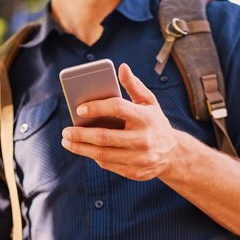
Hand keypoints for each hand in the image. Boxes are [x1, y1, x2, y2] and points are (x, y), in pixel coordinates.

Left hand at [61, 63, 178, 180]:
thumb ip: (134, 86)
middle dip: (80, 134)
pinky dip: (94, 156)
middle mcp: (144, 139)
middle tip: (65, 131)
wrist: (174, 154)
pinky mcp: (135, 172)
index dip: (96, 107)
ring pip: (103, 154)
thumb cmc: (155, 123)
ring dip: (81, 148)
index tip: (79, 109)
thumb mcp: (149, 103)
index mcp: (146, 118)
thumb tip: (121, 68)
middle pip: (105, 137)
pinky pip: (108, 164)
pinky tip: (84, 150)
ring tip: (68, 142)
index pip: (118, 108)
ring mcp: (140, 158)